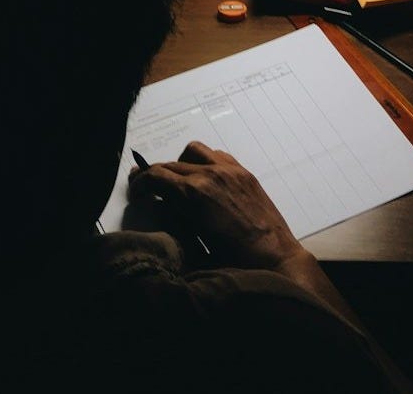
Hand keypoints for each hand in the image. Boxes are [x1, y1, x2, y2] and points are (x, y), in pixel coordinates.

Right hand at [127, 141, 308, 273]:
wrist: (276, 258)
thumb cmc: (236, 260)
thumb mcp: (196, 242)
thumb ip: (175, 218)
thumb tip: (162, 204)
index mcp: (195, 194)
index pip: (156, 176)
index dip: (140, 184)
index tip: (136, 193)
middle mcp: (210, 174)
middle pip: (170, 164)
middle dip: (155, 176)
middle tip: (149, 190)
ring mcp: (229, 170)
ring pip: (192, 151)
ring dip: (180, 163)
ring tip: (179, 183)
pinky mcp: (243, 173)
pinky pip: (216, 154)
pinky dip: (204, 162)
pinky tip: (205, 180)